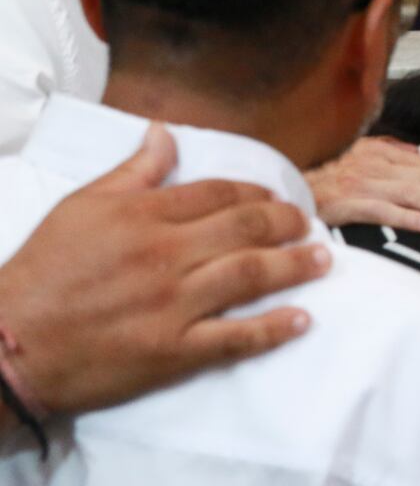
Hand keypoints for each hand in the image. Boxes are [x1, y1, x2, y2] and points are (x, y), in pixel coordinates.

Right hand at [0, 123, 329, 417]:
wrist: (7, 344)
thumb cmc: (42, 274)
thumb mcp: (81, 209)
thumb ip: (132, 172)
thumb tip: (165, 133)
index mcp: (144, 216)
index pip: (218, 194)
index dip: (256, 194)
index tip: (277, 200)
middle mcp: (166, 255)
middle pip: (247, 228)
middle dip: (288, 223)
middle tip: (308, 225)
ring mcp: (173, 305)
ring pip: (251, 276)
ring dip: (296, 266)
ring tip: (322, 261)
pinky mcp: (173, 352)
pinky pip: (236, 338)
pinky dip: (273, 329)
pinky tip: (301, 320)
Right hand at [304, 136, 419, 232]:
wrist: (276, 191)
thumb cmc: (318, 181)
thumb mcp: (355, 161)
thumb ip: (388, 157)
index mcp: (377, 153)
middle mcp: (371, 164)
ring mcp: (357, 182)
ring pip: (411, 192)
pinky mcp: (342, 202)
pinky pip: (380, 210)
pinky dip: (406, 216)